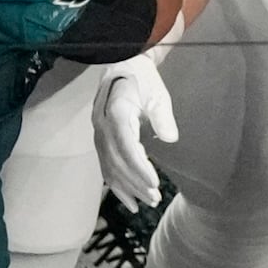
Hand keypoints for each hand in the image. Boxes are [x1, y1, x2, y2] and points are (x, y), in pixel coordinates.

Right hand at [92, 53, 176, 211]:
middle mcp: (101, 123)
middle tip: (155, 198)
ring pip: (109, 166)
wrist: (122, 66)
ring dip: (127, 187)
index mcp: (116, 109)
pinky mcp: (99, 139)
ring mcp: (97, 132)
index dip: (138, 166)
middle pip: (116, 160)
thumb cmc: (143, 78)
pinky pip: (105, 166)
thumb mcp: (157, 92)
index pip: (125, 144)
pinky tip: (129, 200)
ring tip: (147, 201)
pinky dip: (116, 185)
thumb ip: (162, 116)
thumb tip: (169, 139)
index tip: (154, 182)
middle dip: (135, 182)